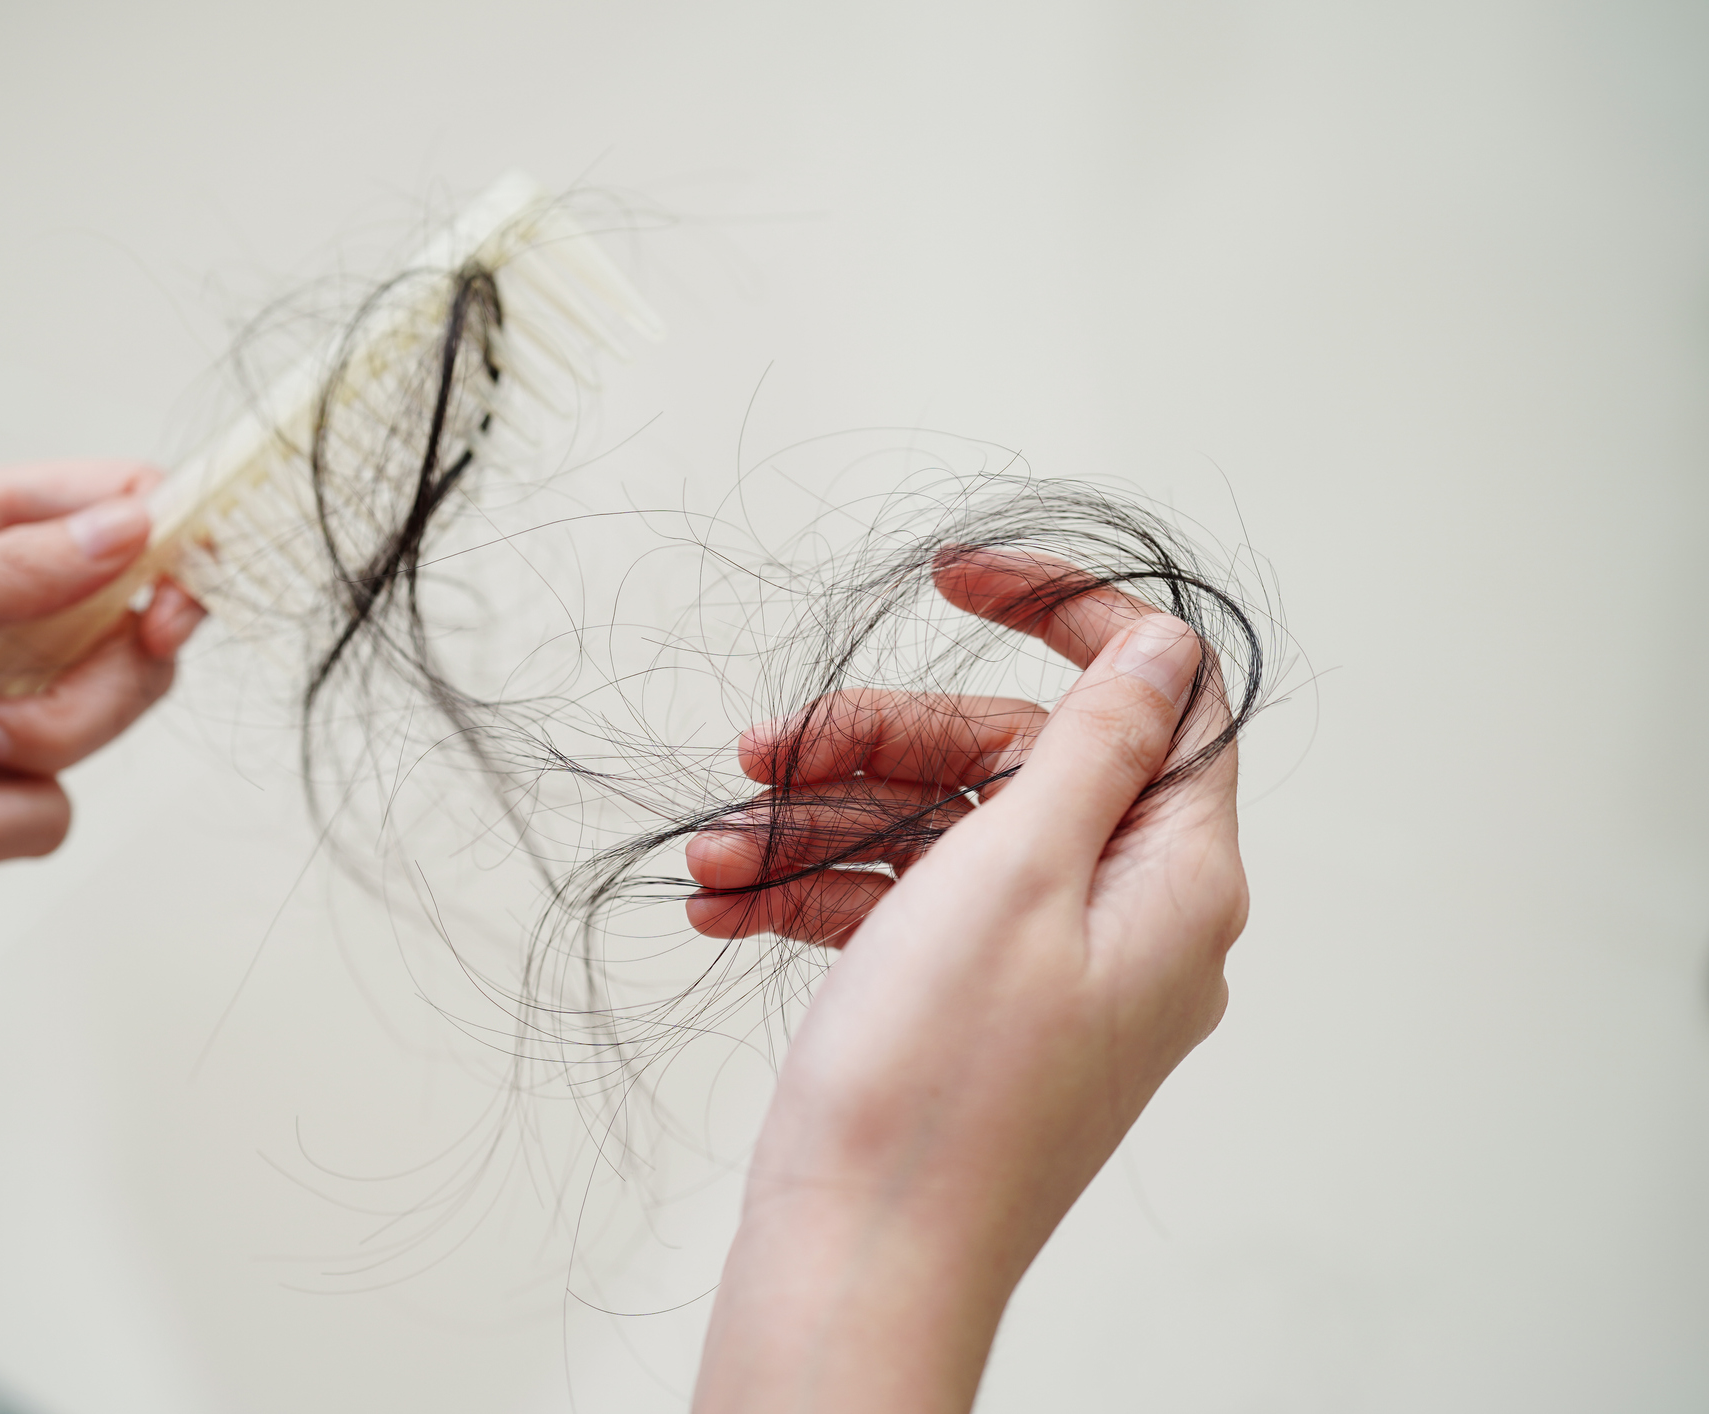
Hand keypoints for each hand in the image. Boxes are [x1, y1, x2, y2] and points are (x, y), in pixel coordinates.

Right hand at [689, 550, 1247, 1412]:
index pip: (1158, 699)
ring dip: (822, 827)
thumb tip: (1166, 652)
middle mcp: (1124, 921)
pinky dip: (822, 896)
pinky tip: (728, 903)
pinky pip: (906, 914)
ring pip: (941, 840)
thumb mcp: (1017, 875)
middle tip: (768, 752)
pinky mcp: (972, 1013)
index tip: (959, 578)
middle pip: (1012, 764)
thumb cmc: (939, 1092)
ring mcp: (1045, 972)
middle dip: (879, 748)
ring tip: (715, 850)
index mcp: (1173, 880)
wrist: (858, 1264)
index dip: (1065, 617)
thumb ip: (1094, 747)